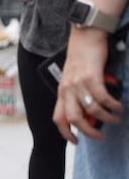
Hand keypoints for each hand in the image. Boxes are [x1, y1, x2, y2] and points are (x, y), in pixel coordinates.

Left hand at [54, 27, 123, 142]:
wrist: (85, 37)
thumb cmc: (82, 57)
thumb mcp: (74, 78)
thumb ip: (78, 95)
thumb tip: (90, 114)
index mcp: (61, 91)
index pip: (58, 118)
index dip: (66, 132)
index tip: (76, 142)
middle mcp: (67, 89)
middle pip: (74, 119)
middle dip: (88, 132)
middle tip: (101, 137)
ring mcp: (78, 83)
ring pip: (92, 110)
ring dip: (106, 118)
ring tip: (116, 118)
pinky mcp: (91, 77)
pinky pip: (103, 98)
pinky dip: (112, 105)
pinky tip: (119, 106)